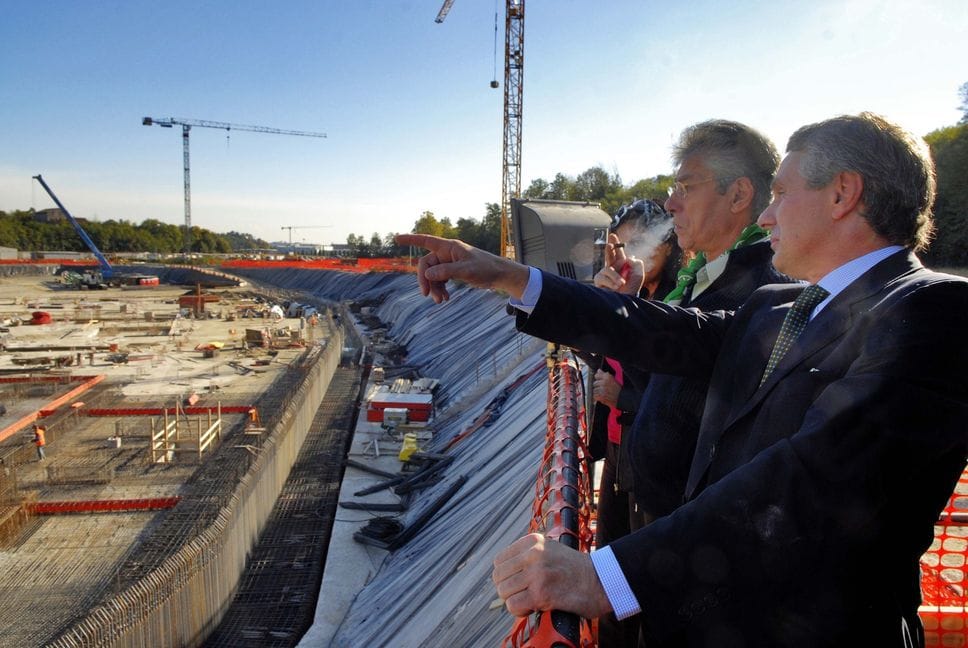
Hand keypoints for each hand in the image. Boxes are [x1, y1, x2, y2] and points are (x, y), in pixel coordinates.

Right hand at [395, 234, 529, 302]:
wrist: (500, 275)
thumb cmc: (486, 268)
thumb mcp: (466, 270)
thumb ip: (446, 272)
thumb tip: (426, 274)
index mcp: (449, 247)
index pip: (426, 240)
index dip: (410, 239)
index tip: (396, 238)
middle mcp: (447, 253)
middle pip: (427, 265)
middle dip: (426, 281)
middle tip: (427, 295)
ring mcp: (449, 263)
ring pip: (433, 275)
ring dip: (434, 288)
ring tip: (441, 301)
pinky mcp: (453, 272)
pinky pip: (440, 280)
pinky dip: (440, 289)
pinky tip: (445, 298)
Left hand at [492, 533, 612, 618]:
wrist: (601, 582)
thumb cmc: (576, 570)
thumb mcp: (551, 550)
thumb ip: (528, 556)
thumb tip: (503, 573)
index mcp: (533, 542)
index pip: (499, 561)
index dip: (505, 576)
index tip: (518, 583)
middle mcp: (533, 554)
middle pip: (499, 577)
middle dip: (508, 590)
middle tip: (524, 594)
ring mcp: (537, 573)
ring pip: (504, 592)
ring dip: (515, 600)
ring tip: (531, 600)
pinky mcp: (542, 593)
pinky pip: (513, 605)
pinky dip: (520, 611)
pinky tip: (534, 607)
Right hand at [593, 233, 645, 294]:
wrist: (626, 300)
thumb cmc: (632, 288)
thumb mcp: (639, 274)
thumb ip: (637, 263)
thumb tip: (629, 257)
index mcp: (622, 264)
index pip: (618, 251)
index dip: (615, 243)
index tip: (612, 235)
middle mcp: (613, 267)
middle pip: (609, 255)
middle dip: (609, 249)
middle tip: (609, 246)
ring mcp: (605, 274)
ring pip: (607, 269)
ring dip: (615, 276)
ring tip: (621, 284)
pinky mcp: (599, 281)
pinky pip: (602, 277)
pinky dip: (610, 282)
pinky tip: (615, 287)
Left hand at [593, 369, 620, 407]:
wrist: (620, 397)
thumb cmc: (617, 388)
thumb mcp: (612, 379)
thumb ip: (604, 374)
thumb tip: (598, 370)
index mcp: (607, 377)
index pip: (596, 376)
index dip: (598, 379)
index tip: (600, 381)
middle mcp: (604, 382)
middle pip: (594, 383)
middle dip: (597, 386)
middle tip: (602, 388)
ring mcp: (602, 389)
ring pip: (594, 390)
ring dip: (597, 392)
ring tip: (602, 392)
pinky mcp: (601, 396)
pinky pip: (595, 395)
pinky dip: (597, 397)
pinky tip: (601, 396)